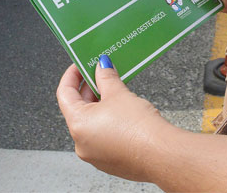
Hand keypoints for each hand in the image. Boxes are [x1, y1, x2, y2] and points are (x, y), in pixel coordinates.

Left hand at [55, 59, 175, 181]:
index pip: (64, 94)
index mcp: (77, 125)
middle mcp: (81, 143)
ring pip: (91, 124)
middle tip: (101, 74)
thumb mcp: (118, 93)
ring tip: (114, 91)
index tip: (80, 65)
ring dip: (100, 105)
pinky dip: (107, 122)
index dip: (72, 75)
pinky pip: (102, 137)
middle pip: (78, 109)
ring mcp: (95, 155)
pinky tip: (121, 111)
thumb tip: (101, 67)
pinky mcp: (110, 161)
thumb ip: (105, 77)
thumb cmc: (139, 128)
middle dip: (89, 89)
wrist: (161, 154)